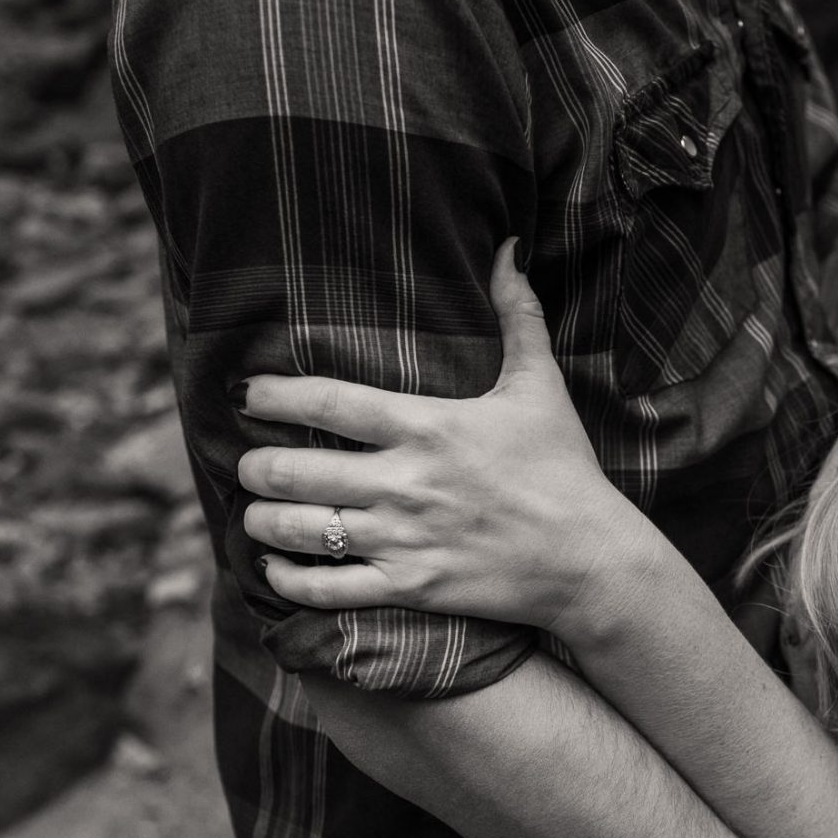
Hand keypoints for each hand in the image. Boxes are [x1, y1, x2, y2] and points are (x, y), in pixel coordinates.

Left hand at [236, 238, 653, 636]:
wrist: (591, 559)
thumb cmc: (565, 470)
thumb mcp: (541, 387)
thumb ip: (518, 315)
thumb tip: (508, 248)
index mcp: (429, 425)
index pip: (328, 402)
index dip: (274, 395)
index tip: (247, 394)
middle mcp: (407, 481)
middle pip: (295, 469)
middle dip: (255, 466)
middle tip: (247, 463)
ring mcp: (405, 537)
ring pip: (301, 530)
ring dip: (261, 521)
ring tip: (255, 513)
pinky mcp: (412, 586)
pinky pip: (328, 589)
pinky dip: (289, 581)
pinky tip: (276, 569)